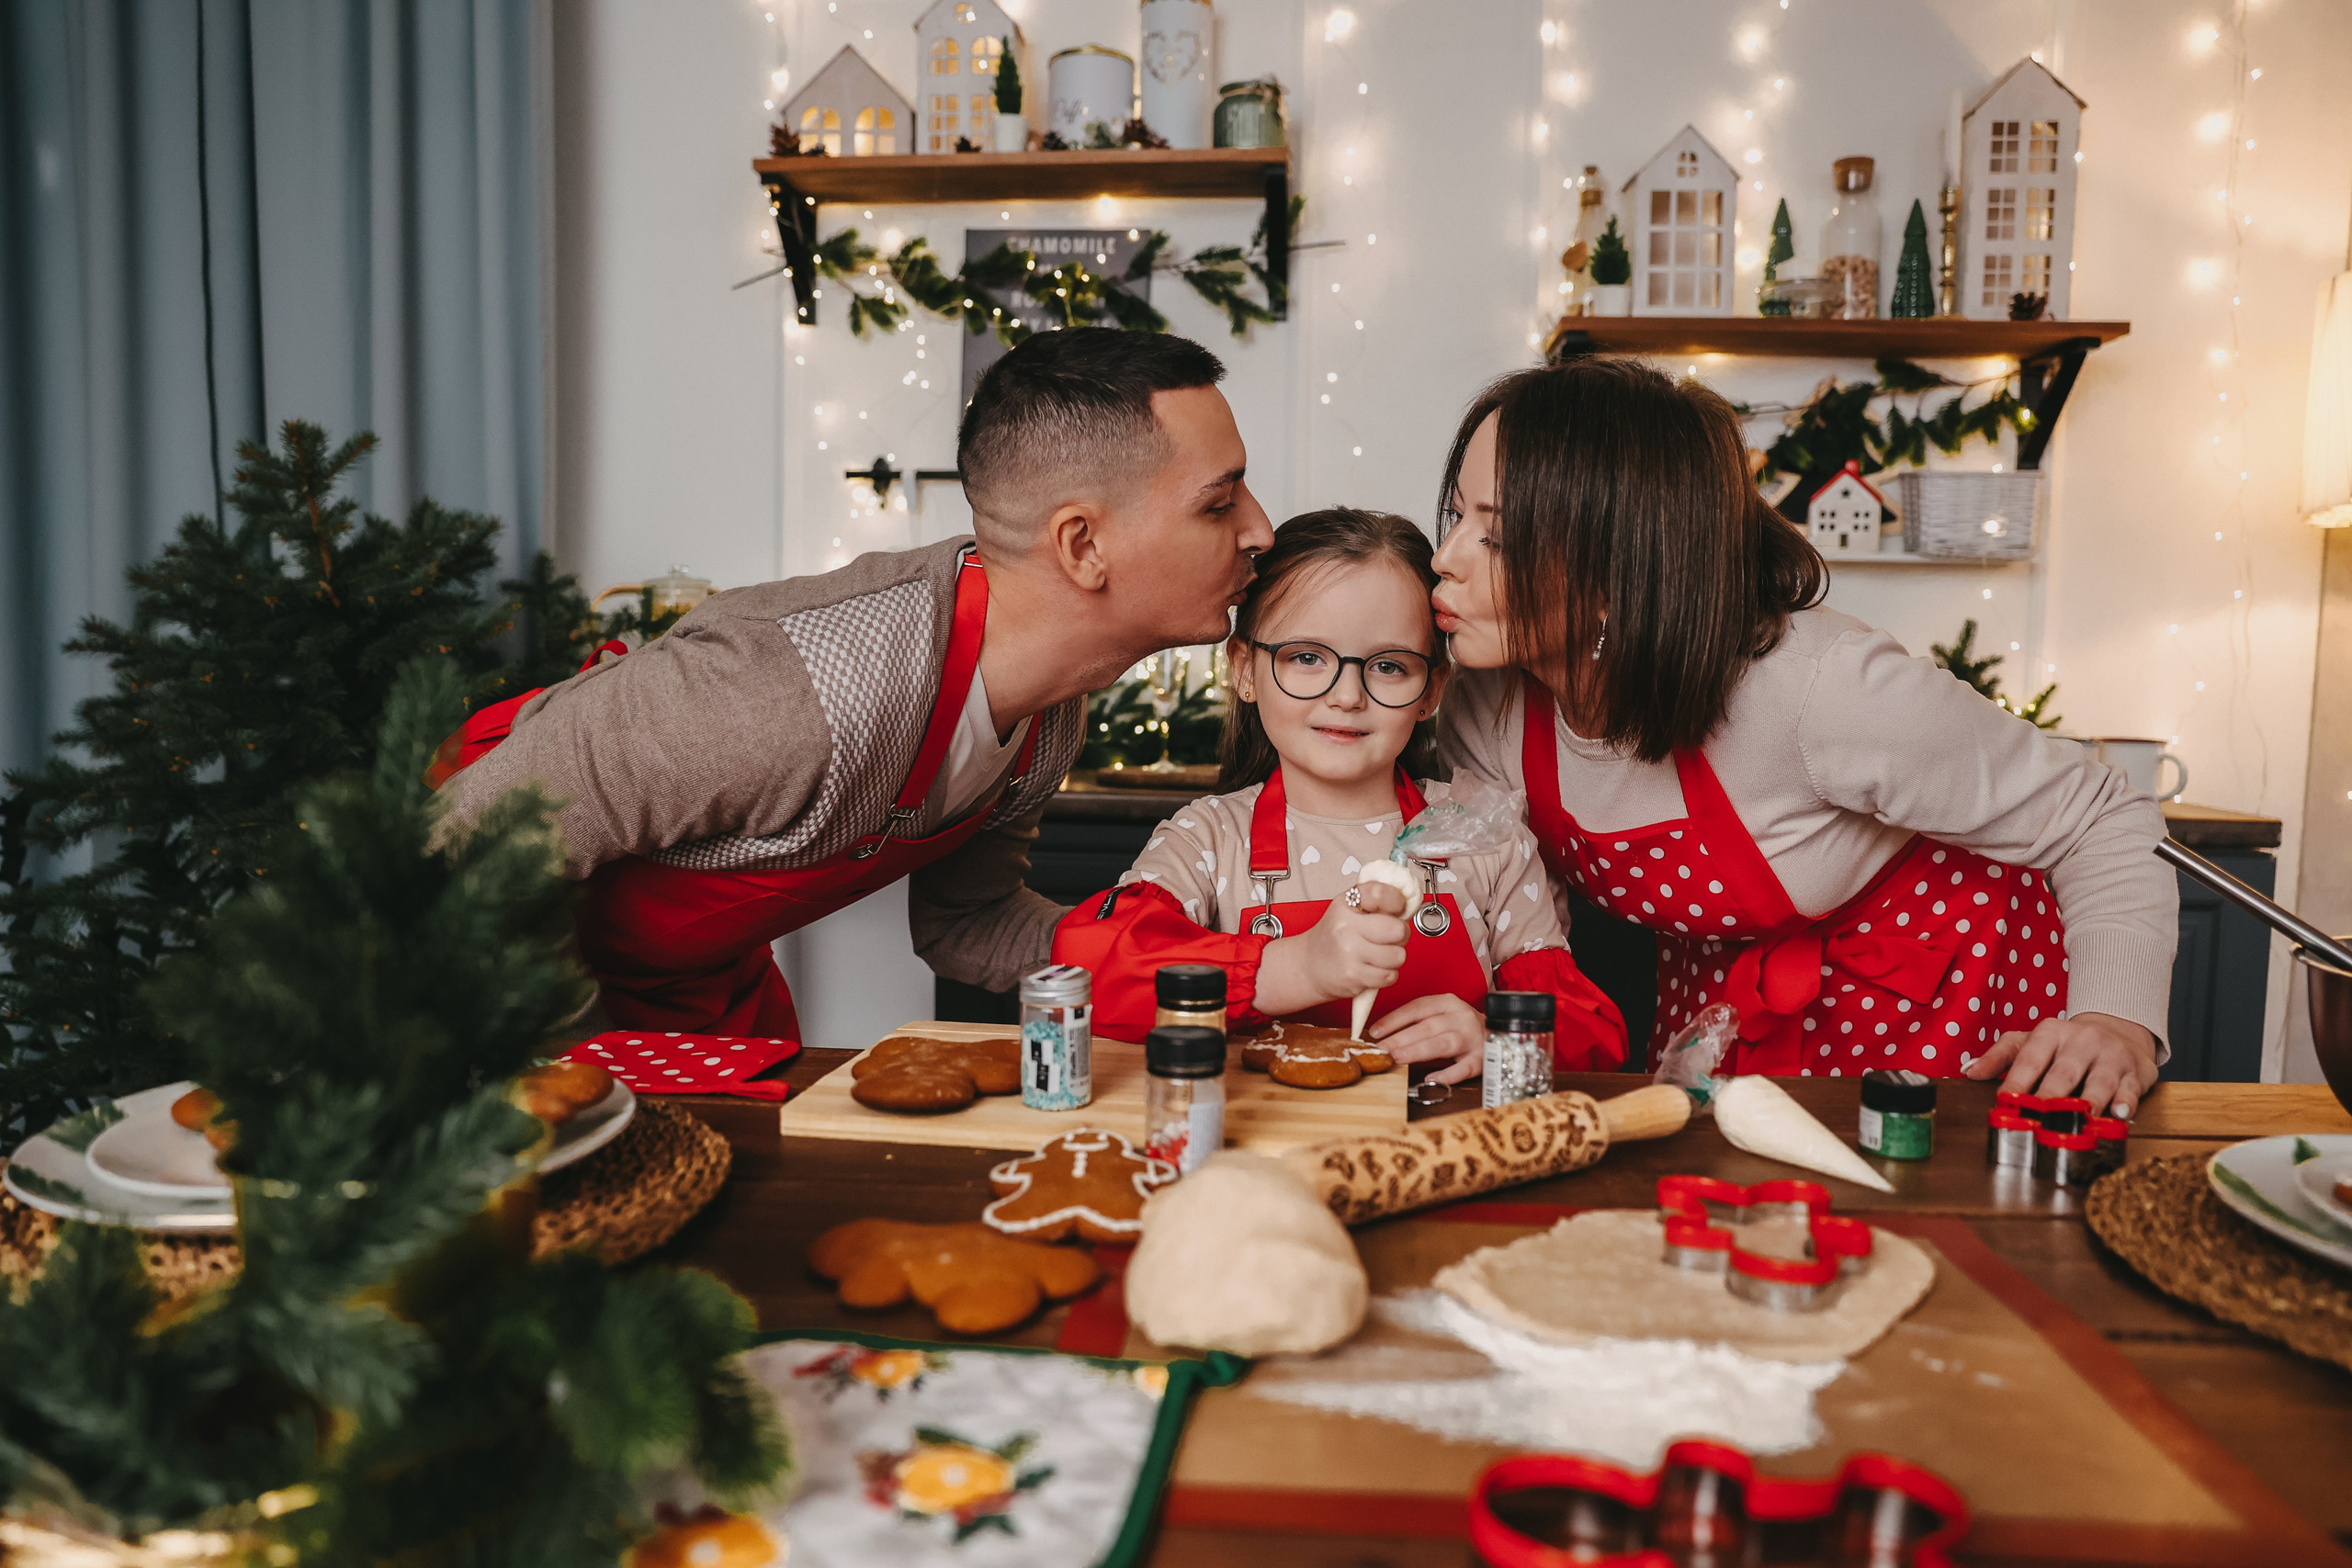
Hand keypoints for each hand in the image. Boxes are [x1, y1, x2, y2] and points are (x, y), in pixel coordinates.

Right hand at [1251, 880, 1409, 1014]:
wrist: (1308, 966)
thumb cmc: (1335, 937)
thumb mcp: (1348, 908)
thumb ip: (1377, 901)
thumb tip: (1411, 899)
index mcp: (1346, 904)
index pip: (1382, 893)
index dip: (1398, 901)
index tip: (1398, 907)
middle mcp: (1346, 926)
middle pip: (1398, 930)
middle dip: (1400, 935)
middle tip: (1388, 937)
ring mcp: (1349, 953)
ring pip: (1398, 956)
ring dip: (1393, 958)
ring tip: (1378, 954)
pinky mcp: (1353, 976)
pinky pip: (1390, 976)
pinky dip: (1386, 975)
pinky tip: (1372, 968)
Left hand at [1369, 992, 1486, 1084]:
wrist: (1498, 1034)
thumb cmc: (1459, 1026)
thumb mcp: (1440, 1016)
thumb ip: (1416, 1024)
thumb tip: (1382, 1037)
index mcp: (1447, 1003)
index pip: (1417, 1008)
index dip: (1394, 1020)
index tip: (1375, 1032)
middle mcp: (1461, 1017)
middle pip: (1428, 1026)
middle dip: (1402, 1038)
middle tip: (1382, 1049)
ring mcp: (1473, 1038)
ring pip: (1444, 1043)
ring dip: (1419, 1051)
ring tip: (1399, 1058)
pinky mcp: (1481, 1059)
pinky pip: (1464, 1067)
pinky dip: (1447, 1074)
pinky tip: (1430, 1078)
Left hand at [1962, 1010, 2159, 1118]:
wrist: (2119, 1029)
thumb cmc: (2067, 1043)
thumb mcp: (2031, 1041)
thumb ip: (2000, 1056)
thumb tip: (1970, 1072)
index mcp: (2051, 1033)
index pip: (2030, 1058)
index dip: (2017, 1081)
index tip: (2005, 1102)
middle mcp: (2082, 1041)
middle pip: (2064, 1071)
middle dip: (2051, 1095)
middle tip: (2041, 1116)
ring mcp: (2111, 1055)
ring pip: (2099, 1079)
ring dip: (2090, 1100)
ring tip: (2082, 1117)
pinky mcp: (2135, 1070)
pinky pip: (2130, 1087)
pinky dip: (2126, 1101)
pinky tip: (2119, 1113)